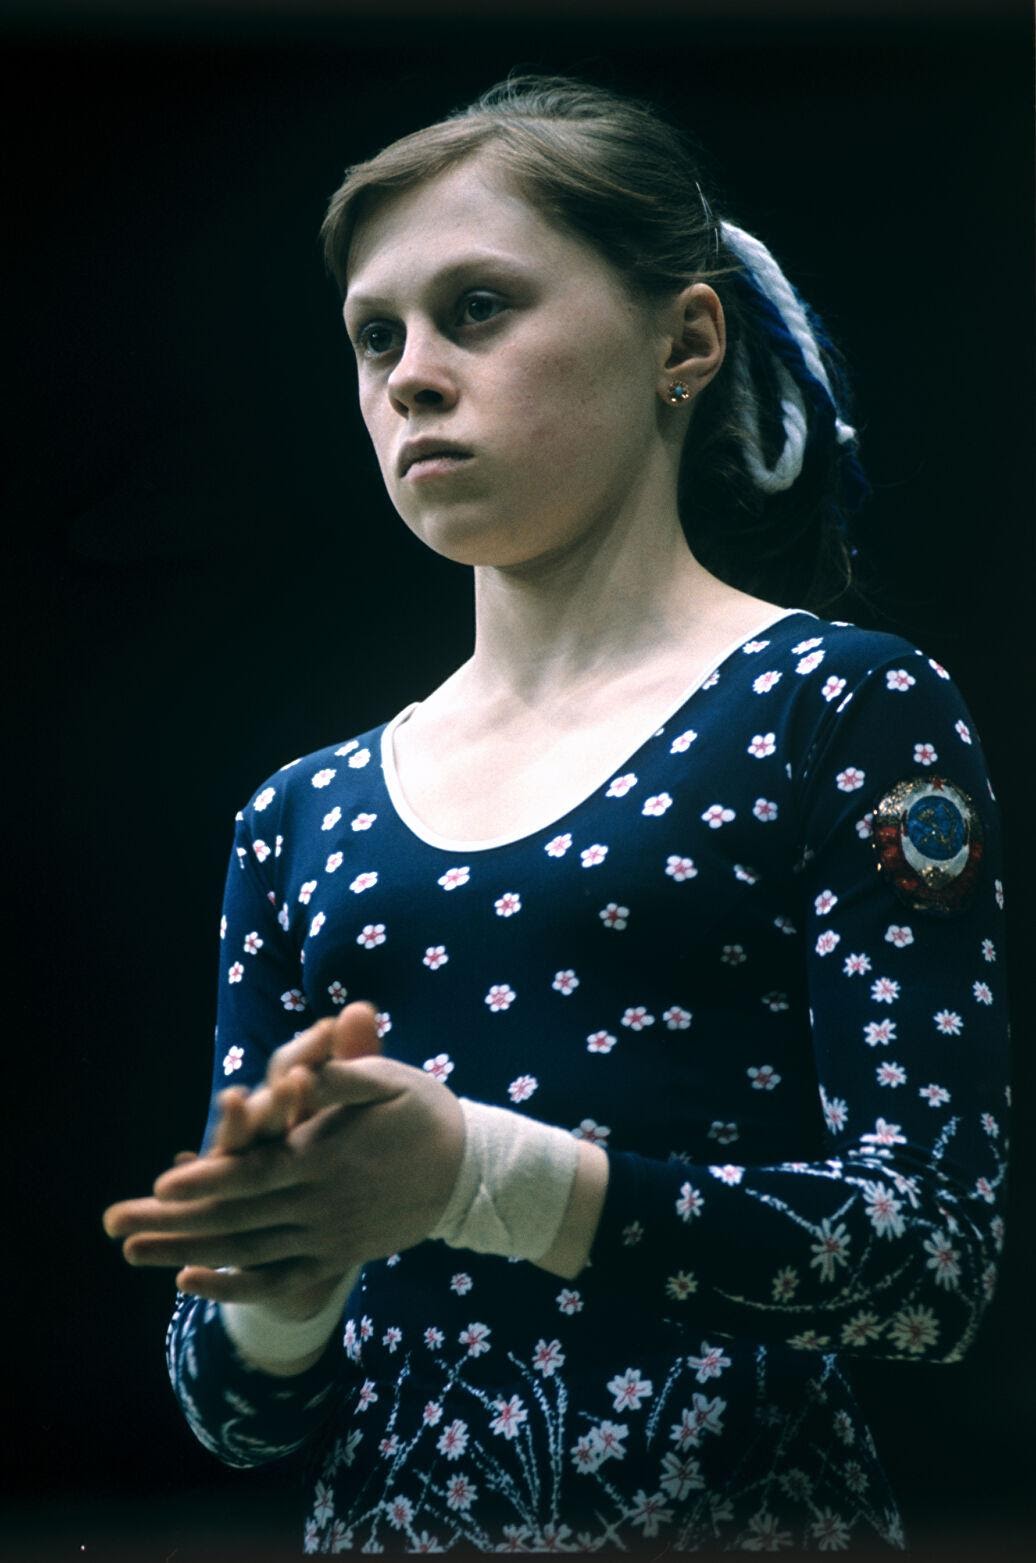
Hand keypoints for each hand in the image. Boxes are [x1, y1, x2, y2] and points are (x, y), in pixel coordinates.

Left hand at [103, 1026, 464, 1311]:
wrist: (470, 1174)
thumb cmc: (422, 1113)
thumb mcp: (389, 1080)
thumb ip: (342, 1075)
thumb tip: (303, 1068)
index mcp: (327, 1156)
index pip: (258, 1173)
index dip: (209, 1181)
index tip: (161, 1186)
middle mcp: (321, 1204)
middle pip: (236, 1218)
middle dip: (173, 1222)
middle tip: (116, 1224)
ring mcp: (327, 1237)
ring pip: (247, 1251)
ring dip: (186, 1252)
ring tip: (134, 1252)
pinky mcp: (335, 1257)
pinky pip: (278, 1280)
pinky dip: (234, 1285)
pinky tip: (192, 1281)